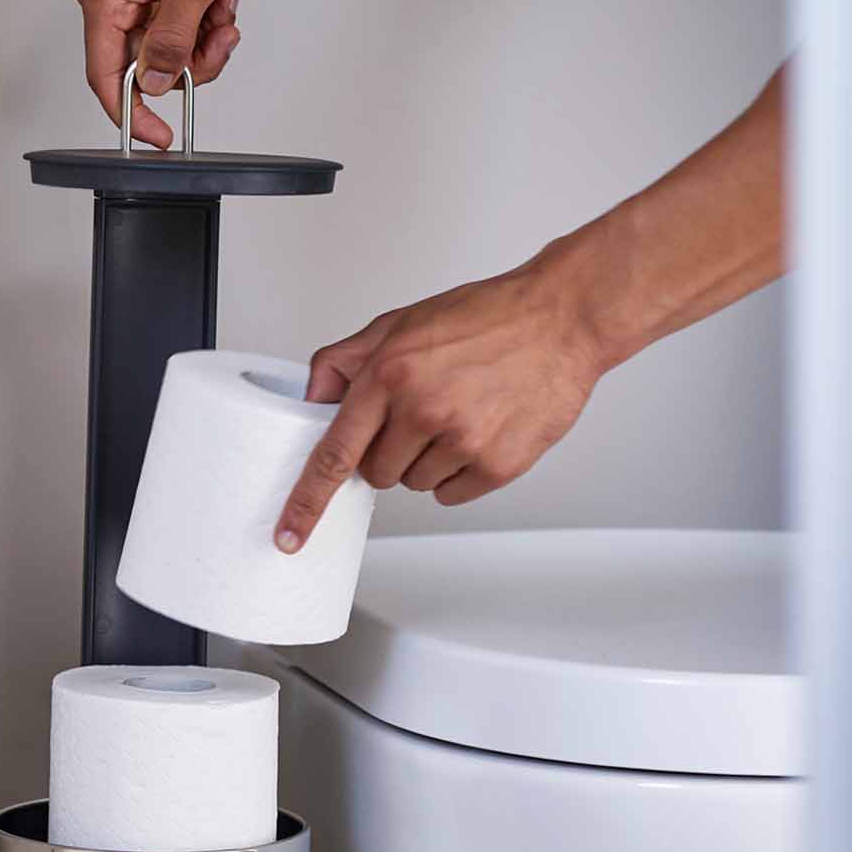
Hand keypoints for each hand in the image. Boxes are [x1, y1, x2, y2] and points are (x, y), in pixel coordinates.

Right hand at [72, 0, 247, 150]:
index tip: (158, 136)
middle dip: (187, 64)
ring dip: (199, 41)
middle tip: (218, 42)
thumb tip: (154, 85)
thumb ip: (173, 39)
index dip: (132, 114)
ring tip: (223, 10)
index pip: (105, 76)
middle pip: (140, 66)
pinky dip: (199, 22)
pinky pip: (169, 25)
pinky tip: (217, 0)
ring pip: (160, 49)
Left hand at [274, 258, 607, 550]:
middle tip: (422, 413)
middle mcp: (423, 409)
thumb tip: (313, 398)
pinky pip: (451, 494)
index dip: (307, 502)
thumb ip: (348, 360)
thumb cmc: (486, 318)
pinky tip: (480, 430)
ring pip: (414, 484)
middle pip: (375, 474)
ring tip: (460, 413)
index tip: (289, 534)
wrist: (562, 319)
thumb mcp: (403, 322)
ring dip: (427, 460)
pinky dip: (459, 473)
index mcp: (391, 373)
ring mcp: (462, 441)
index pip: (334, 454)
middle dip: (389, 451)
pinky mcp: (497, 464)